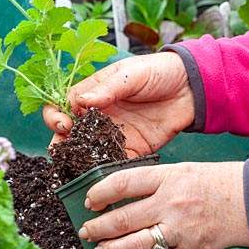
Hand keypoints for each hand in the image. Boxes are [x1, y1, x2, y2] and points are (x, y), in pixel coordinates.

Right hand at [43, 52, 194, 156]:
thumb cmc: (159, 72)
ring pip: (88, 152)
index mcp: (93, 93)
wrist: (192, 87)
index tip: (64, 124)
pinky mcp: (133, 150)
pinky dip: (106, 171)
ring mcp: (114, 134)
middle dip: (61, 143)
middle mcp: (99, 116)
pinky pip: (115, 164)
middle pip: (70, 133)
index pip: (63, 106)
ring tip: (75, 170)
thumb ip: (107, 89)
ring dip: (79, 162)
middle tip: (62, 152)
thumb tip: (80, 102)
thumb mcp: (131, 74)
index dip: (56, 116)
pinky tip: (102, 176)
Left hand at [78, 162, 248, 248]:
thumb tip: (123, 195)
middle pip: (123, 218)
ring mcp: (182, 230)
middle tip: (86, 232)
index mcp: (168, 178)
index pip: (122, 183)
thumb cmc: (220, 182)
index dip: (99, 193)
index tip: (89, 201)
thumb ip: (155, 182)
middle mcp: (171, 203)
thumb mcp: (184, 170)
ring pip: (136, 245)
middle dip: (98, 228)